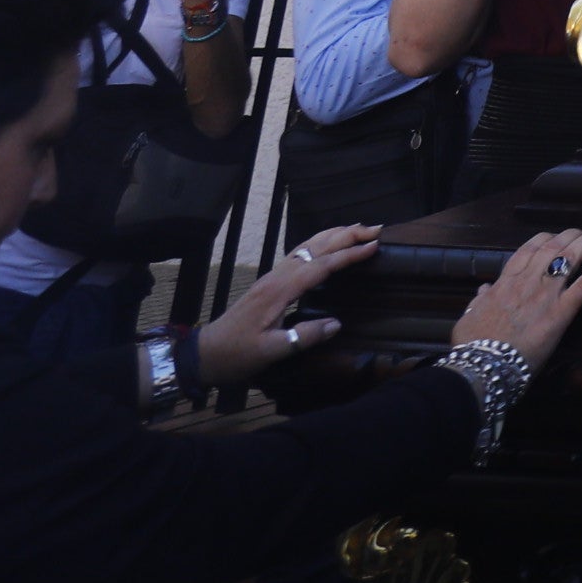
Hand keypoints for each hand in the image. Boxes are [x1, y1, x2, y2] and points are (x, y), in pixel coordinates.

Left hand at [198, 225, 379, 383]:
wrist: (205, 352)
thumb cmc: (236, 354)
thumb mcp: (270, 352)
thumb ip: (303, 337)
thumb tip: (337, 324)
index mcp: (280, 290)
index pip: (321, 266)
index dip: (348, 255)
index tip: (374, 247)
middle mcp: (277, 277)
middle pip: (315, 248)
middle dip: (346, 235)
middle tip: (376, 229)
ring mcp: (272, 278)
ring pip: (306, 247)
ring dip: (333, 235)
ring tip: (357, 228)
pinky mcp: (269, 283)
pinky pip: (298, 255)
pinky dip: (318, 244)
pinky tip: (326, 246)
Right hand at [450, 228, 581, 369]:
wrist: (484, 367)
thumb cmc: (474, 346)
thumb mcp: (469, 317)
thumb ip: (478, 301)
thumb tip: (483, 290)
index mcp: (505, 283)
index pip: (528, 250)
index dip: (545, 239)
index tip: (556, 239)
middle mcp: (527, 282)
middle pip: (553, 247)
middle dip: (571, 235)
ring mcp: (545, 295)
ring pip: (570, 257)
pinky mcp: (560, 312)